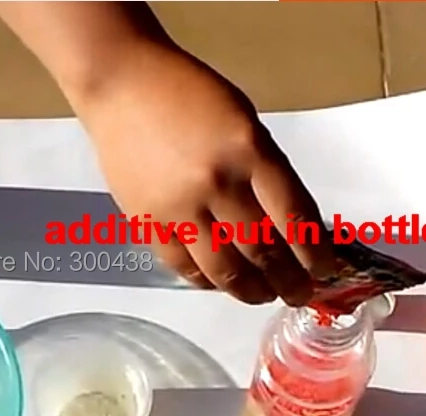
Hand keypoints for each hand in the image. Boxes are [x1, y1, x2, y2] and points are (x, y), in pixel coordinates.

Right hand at [73, 42, 334, 305]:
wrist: (122, 86)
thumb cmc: (187, 93)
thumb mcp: (244, 120)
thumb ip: (265, 169)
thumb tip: (286, 222)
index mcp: (249, 151)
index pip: (295, 218)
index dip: (315, 254)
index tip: (325, 271)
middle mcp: (216, 184)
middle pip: (262, 250)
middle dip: (287, 281)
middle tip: (298, 294)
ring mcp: (177, 207)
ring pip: (221, 268)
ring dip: (248, 290)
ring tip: (261, 296)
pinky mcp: (145, 221)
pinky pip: (180, 265)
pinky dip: (204, 281)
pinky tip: (217, 284)